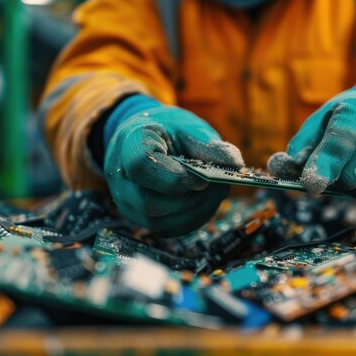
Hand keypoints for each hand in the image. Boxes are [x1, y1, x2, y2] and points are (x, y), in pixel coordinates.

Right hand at [104, 105, 243, 235]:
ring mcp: (128, 201)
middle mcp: (121, 177)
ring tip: (216, 193)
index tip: (203, 178)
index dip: (174, 178)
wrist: (147, 138)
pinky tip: (207, 202)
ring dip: (196, 212)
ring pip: (160, 223)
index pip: (141, 166)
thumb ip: (208, 143)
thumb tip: (234, 163)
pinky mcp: (141, 217)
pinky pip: (168, 229)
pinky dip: (193, 219)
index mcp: (129, 143)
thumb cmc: (168, 130)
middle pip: (151, 203)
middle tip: (216, 187)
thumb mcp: (188, 125)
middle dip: (191, 200)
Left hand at [268, 87, 355, 207]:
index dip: (324, 165)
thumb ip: (300, 146)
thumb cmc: (345, 121)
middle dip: (336, 179)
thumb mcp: (320, 122)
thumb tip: (278, 169)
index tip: (311, 185)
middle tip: (336, 166)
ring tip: (355, 166)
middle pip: (351, 175)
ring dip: (351, 188)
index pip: (340, 142)